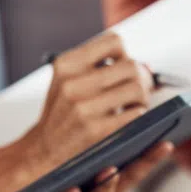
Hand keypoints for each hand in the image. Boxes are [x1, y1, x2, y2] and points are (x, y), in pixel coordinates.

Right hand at [21, 32, 154, 173]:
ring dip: (143, 97)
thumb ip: (102, 69)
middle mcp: (72, 83)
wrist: (45, 149)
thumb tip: (145, 66)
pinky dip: (139, 114)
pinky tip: (131, 117)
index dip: (126, 54)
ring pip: (136, 88)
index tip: (123, 68)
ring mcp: (83, 107)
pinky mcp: (95, 130)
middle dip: (142, 78)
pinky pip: (135, 114)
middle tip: (141, 89)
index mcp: (66, 64)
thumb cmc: (63, 114)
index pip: (113, 42)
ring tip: (136, 104)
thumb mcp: (70, 81)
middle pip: (130, 66)